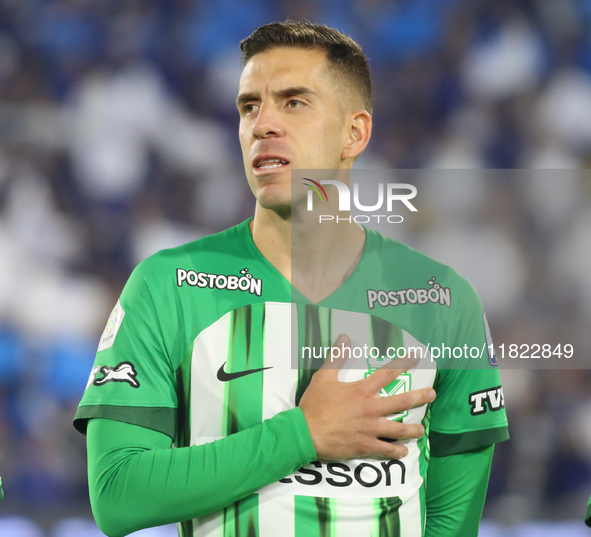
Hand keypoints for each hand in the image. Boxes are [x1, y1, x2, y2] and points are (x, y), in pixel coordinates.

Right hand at [298, 333, 435, 459]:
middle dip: (420, 397)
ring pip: (399, 429)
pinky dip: (397, 451)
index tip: (416, 357)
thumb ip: (336, 357)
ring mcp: (370, 429)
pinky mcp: (365, 446)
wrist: (307, 432)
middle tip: (432, 395)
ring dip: (413, 429)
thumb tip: (344, 337)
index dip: (403, 363)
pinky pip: (387, 450)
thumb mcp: (323, 377)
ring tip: (421, 429)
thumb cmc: (315, 405)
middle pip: (401, 402)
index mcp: (362, 391)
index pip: (387, 373)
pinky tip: (403, 451)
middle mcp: (371, 409)